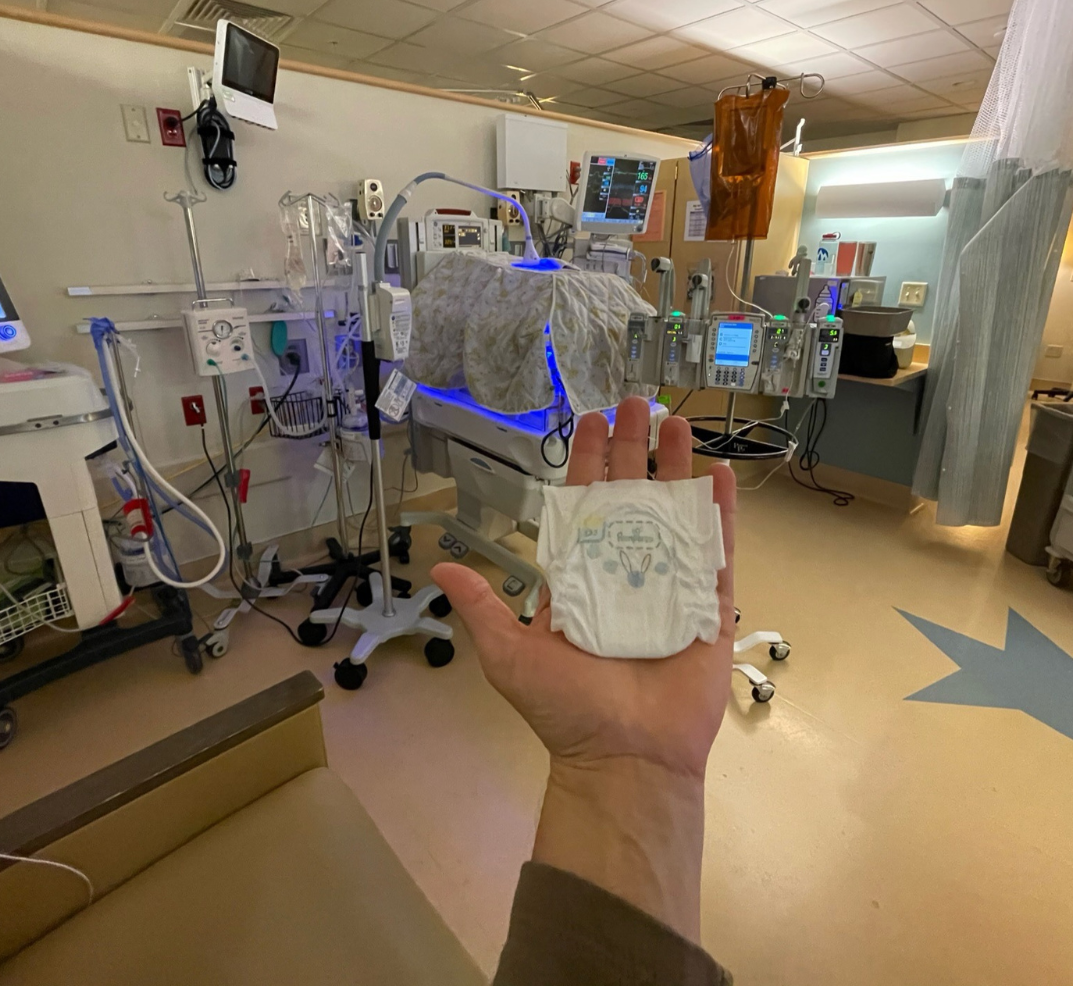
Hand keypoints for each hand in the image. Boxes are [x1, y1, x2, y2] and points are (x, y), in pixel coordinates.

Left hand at [431, 395, 736, 780]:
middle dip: (632, 448)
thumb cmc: (566, 708)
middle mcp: (623, 572)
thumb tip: (440, 565)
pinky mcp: (708, 605)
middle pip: (630, 495)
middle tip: (638, 402)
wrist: (625, 758)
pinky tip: (718, 474)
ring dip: (676, 466)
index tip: (589, 422)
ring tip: (677, 423)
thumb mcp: (508, 654)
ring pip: (674, 512)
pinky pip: (717, 550)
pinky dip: (720, 513)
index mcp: (580, 577)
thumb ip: (480, 607)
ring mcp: (668, 585)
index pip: (583, 504)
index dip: (586, 463)